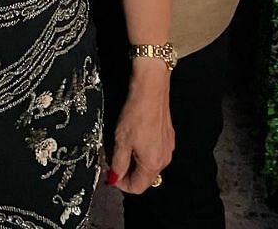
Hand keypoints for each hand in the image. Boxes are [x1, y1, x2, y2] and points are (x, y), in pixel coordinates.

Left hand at [107, 65, 174, 194]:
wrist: (151, 91)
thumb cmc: (135, 116)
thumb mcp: (121, 141)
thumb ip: (118, 163)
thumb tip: (114, 179)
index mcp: (153, 164)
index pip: (138, 187)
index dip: (121, 184)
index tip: (109, 174)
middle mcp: (164, 160)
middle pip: (145, 178)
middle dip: (127, 172)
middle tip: (112, 160)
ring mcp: (168, 148)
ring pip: (149, 165)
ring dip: (134, 162)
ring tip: (120, 147)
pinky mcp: (168, 137)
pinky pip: (154, 153)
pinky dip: (142, 152)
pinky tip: (133, 138)